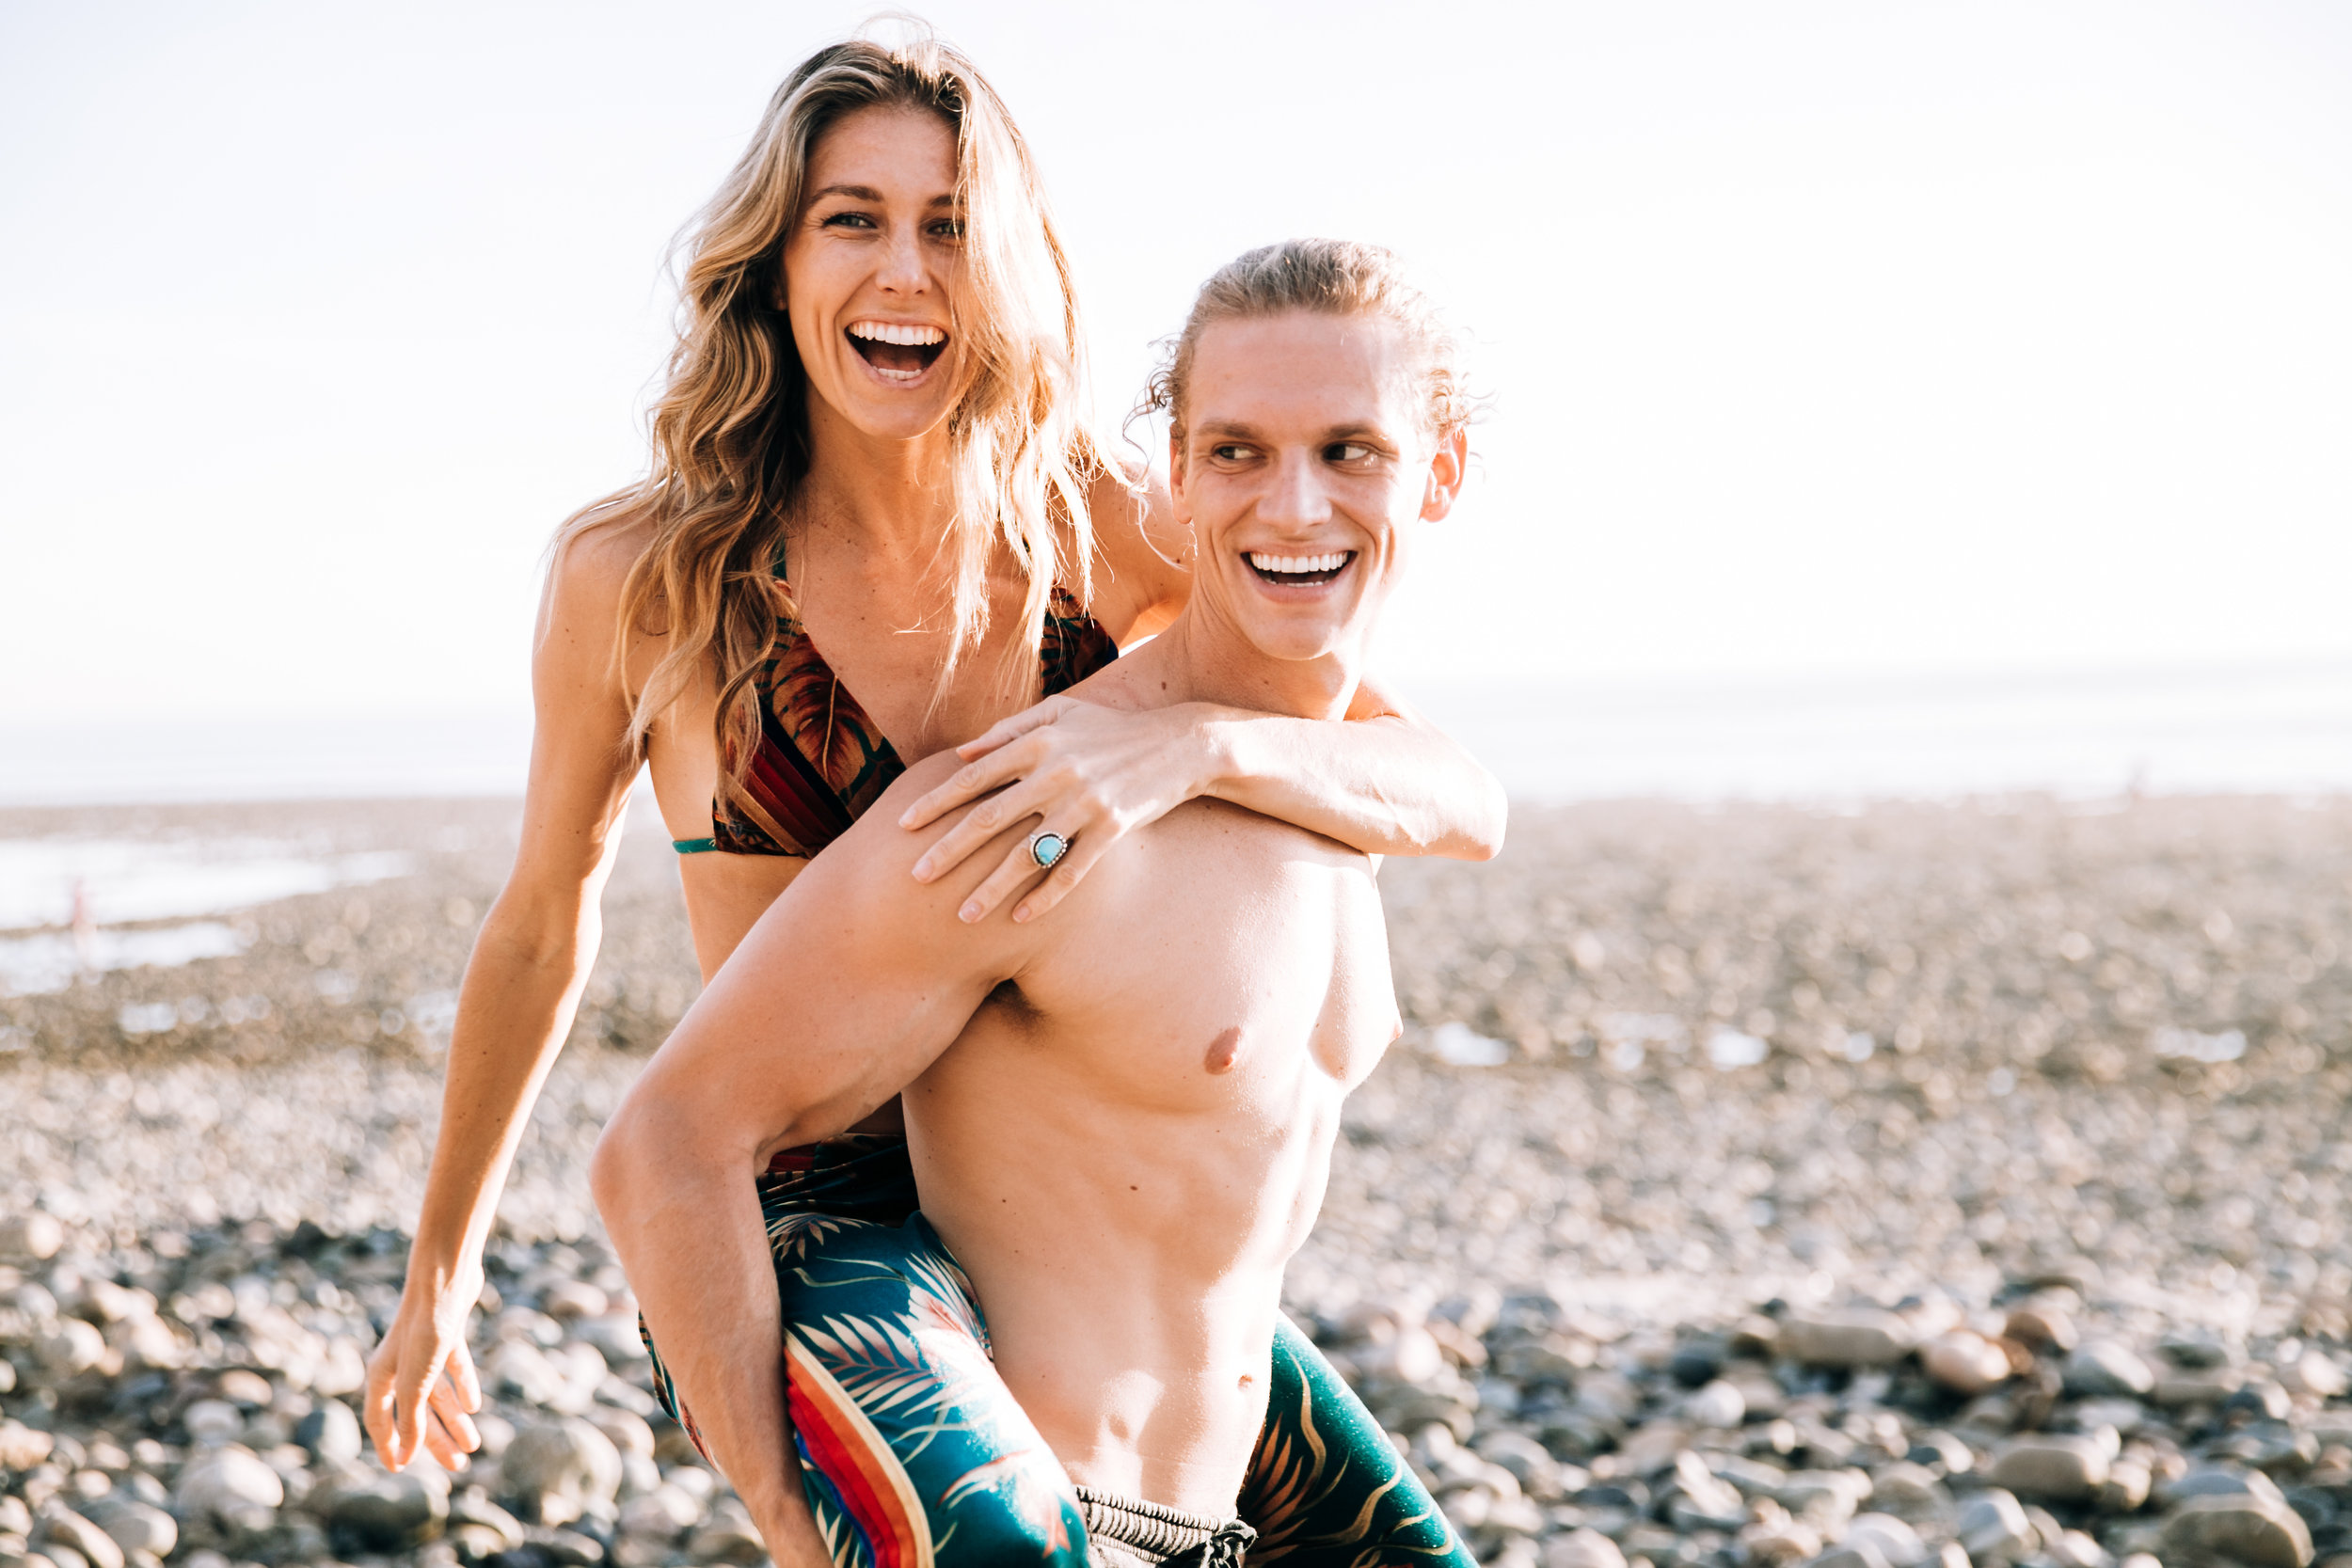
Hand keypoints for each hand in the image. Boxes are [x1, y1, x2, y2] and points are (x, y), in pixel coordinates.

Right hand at [364, 1265, 484, 1472]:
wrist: (446, 1281)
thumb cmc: (424, 1331)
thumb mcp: (416, 1382)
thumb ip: (411, 1420)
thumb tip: (407, 1458)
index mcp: (381, 1376)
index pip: (380, 1420)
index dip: (389, 1445)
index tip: (400, 1469)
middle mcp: (399, 1364)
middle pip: (417, 1412)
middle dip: (437, 1440)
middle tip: (459, 1465)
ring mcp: (424, 1349)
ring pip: (439, 1393)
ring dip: (455, 1419)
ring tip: (474, 1445)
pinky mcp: (447, 1334)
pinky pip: (454, 1368)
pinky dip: (464, 1386)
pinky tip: (474, 1405)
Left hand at [898, 697, 1212, 922]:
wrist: (1178, 745)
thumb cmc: (1111, 730)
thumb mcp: (1061, 713)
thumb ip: (1010, 730)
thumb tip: (961, 753)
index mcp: (1038, 742)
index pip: (973, 777)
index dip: (936, 802)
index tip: (903, 826)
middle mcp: (1056, 772)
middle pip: (989, 818)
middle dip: (948, 850)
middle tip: (915, 877)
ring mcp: (1085, 803)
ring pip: (1027, 853)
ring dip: (991, 887)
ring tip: (963, 916)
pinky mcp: (1113, 829)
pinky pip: (1072, 871)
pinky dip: (1045, 896)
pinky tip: (1020, 918)